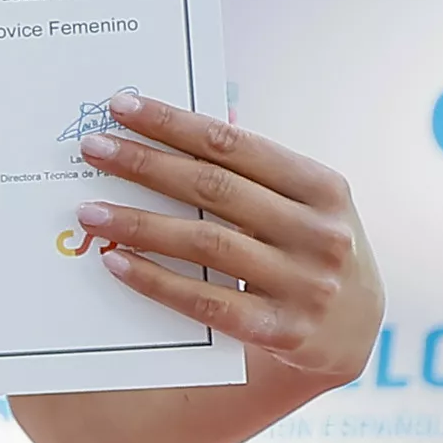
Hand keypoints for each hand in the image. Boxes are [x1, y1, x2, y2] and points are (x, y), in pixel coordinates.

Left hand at [72, 92, 378, 379]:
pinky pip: (204, 301)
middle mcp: (321, 233)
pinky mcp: (281, 330)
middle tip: (92, 149)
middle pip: (213, 189)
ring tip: (89, 210)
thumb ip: (251, 166)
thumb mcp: (302, 203)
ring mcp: (305, 284)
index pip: (234, 145)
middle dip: (145, 164)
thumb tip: (177, 122)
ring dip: (139, 224)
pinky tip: (114, 261)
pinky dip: (154, 279)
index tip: (120, 106)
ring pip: (205, 244)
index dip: (173, 124)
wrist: (353, 336)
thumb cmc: (308, 251)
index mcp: (323, 187)